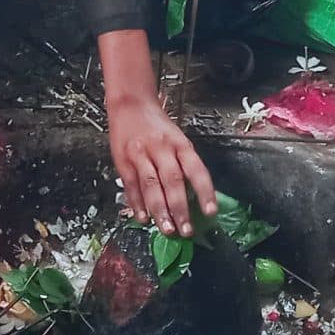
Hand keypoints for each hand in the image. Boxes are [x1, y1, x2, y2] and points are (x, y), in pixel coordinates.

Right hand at [107, 93, 216, 236]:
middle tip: (186, 230)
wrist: (130, 105)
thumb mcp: (177, 140)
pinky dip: (137, 203)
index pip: (196, 169)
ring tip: (167, 229)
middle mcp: (161, 148)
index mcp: (180, 143)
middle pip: (172, 180)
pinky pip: (131, 185)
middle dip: (180, 208)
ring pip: (151, 185)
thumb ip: (184, 166)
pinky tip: (143, 218)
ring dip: (159, 210)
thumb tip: (194, 198)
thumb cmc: (157, 126)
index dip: (205, 191)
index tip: (210, 211)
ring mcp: (140, 154)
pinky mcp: (123, 160)